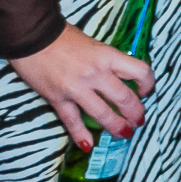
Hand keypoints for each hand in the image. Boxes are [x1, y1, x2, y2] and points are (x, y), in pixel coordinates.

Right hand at [8, 24, 154, 149]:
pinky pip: (72, 121)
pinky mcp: (57, 99)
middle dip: (136, 113)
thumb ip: (106, 61)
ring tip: (124, 134)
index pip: (140, 71)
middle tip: (138, 121)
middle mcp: (96, 73)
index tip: (147, 91)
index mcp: (107, 56)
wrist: (32, 36)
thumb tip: (120, 76)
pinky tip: (87, 145)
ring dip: (116, 127)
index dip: (148, 84)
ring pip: (103, 114)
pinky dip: (80, 135)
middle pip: (125, 99)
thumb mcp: (93, 44)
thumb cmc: (63, 37)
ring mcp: (76, 88)